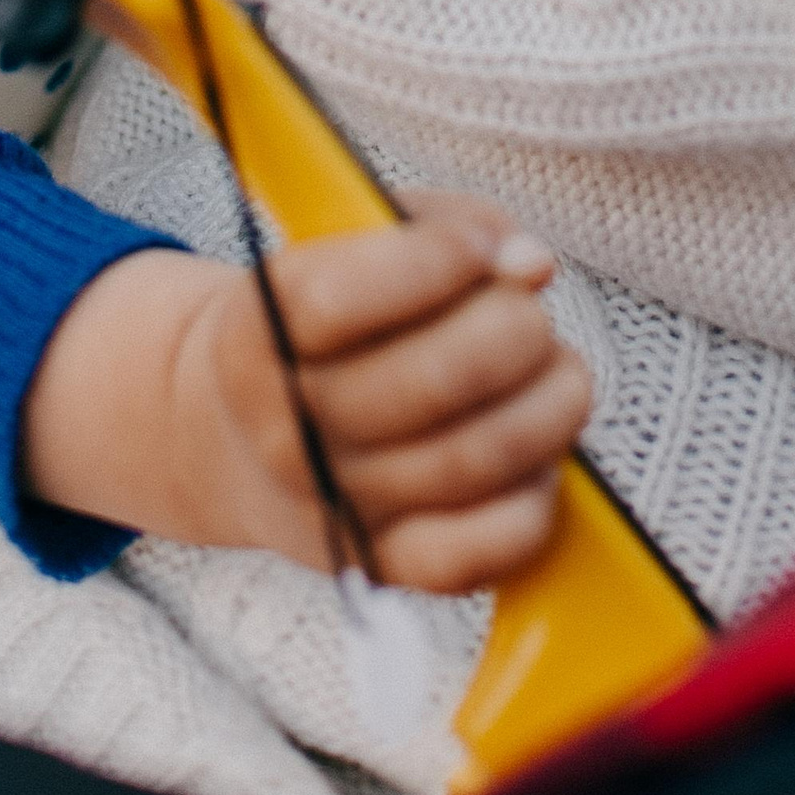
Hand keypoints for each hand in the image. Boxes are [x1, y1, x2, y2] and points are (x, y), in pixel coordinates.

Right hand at [24, 193, 592, 592]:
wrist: (237, 440)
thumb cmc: (320, 323)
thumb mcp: (342, 246)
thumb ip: (436, 227)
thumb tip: (531, 265)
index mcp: (254, 335)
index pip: (335, 303)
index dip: (435, 261)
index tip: (483, 247)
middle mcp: (283, 432)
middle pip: (430, 380)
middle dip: (517, 328)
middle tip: (530, 312)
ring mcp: (333, 509)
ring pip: (474, 458)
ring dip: (548, 403)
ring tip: (557, 371)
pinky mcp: (381, 566)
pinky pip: (479, 550)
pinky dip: (534, 495)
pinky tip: (537, 452)